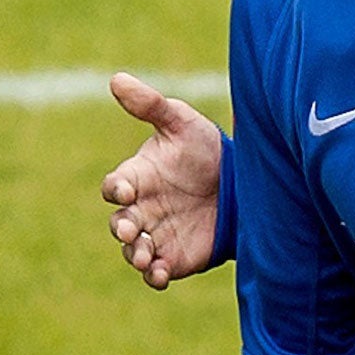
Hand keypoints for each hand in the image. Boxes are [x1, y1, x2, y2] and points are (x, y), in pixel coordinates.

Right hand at [102, 72, 224, 288]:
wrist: (240, 183)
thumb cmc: (204, 148)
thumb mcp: (182, 123)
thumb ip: (151, 106)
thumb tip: (117, 79)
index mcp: (137, 177)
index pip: (114, 185)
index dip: (115, 188)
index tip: (124, 189)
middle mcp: (141, 208)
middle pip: (120, 222)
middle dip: (121, 228)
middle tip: (129, 230)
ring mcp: (156, 234)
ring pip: (133, 250)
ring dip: (133, 254)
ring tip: (142, 256)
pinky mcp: (174, 257)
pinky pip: (156, 271)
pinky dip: (153, 275)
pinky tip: (159, 274)